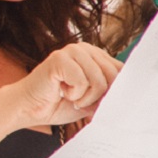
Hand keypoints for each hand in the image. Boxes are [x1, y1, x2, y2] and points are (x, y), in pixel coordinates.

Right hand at [6, 43, 121, 127]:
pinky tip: (60, 92)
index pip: (122, 70)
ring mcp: (72, 51)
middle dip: (99, 97)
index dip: (115, 90)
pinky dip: (74, 94)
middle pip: (114, 76)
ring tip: (70, 97)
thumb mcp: (92, 100)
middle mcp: (85, 49)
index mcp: (95, 55)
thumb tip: (129, 95)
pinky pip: (82, 81)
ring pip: (100, 80)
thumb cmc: (56, 104)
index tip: (99, 102)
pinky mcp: (60, 58)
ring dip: (85, 98)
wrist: (28, 109)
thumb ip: (110, 93)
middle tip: (80, 102)